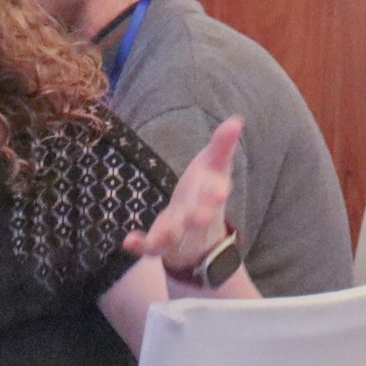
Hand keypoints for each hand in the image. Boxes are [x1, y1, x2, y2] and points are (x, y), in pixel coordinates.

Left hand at [124, 116, 244, 276]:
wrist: (197, 230)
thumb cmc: (205, 190)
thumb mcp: (214, 165)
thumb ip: (222, 145)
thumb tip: (237, 120)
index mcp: (210, 197)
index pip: (215, 195)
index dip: (217, 193)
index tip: (221, 191)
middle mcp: (195, 217)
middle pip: (197, 219)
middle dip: (198, 218)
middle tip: (198, 218)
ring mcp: (177, 232)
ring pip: (173, 236)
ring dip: (168, 234)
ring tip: (164, 233)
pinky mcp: (159, 242)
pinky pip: (149, 246)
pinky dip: (140, 245)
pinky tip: (128, 241)